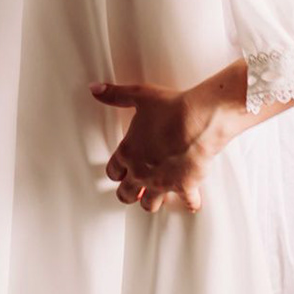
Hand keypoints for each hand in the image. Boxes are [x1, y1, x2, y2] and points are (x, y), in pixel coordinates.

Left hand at [90, 79, 230, 213]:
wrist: (198, 120)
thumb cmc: (170, 108)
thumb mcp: (139, 95)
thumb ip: (116, 95)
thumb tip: (95, 89)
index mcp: (128, 152)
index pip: (113, 171)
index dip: (115, 172)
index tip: (119, 172)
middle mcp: (141, 172)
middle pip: (127, 194)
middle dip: (129, 193)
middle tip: (133, 192)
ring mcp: (161, 183)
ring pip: (150, 205)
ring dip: (152, 202)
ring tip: (156, 199)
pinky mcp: (184, 187)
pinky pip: (187, 202)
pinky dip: (190, 202)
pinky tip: (192, 202)